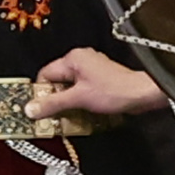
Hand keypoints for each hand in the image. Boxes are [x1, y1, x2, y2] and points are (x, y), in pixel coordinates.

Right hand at [30, 46, 167, 120]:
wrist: (143, 94)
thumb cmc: (117, 90)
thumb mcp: (79, 99)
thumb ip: (52, 104)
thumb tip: (31, 108)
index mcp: (74, 59)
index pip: (45, 74)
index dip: (41, 92)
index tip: (38, 107)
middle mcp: (82, 60)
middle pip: (57, 82)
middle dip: (55, 100)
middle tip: (53, 115)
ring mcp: (92, 70)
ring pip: (69, 88)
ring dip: (68, 103)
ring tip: (69, 115)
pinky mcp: (99, 80)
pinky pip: (81, 91)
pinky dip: (79, 102)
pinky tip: (81, 112)